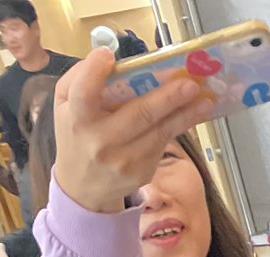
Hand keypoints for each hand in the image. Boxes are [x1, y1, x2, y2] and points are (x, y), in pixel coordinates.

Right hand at [53, 49, 213, 215]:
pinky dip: (178, 126)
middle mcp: (101, 142)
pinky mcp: (141, 172)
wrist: (83, 187)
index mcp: (78, 120)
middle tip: (190, 84)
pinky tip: (193, 114)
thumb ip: (80, 79)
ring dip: (185, 114)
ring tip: (205, 100)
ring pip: (159, 132)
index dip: (95, 73)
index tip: (108, 55)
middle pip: (139, 114)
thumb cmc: (76, 134)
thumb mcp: (64, 104)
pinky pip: (162, 143)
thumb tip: (109, 60)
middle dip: (168, 98)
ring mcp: (125, 161)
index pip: (84, 94)